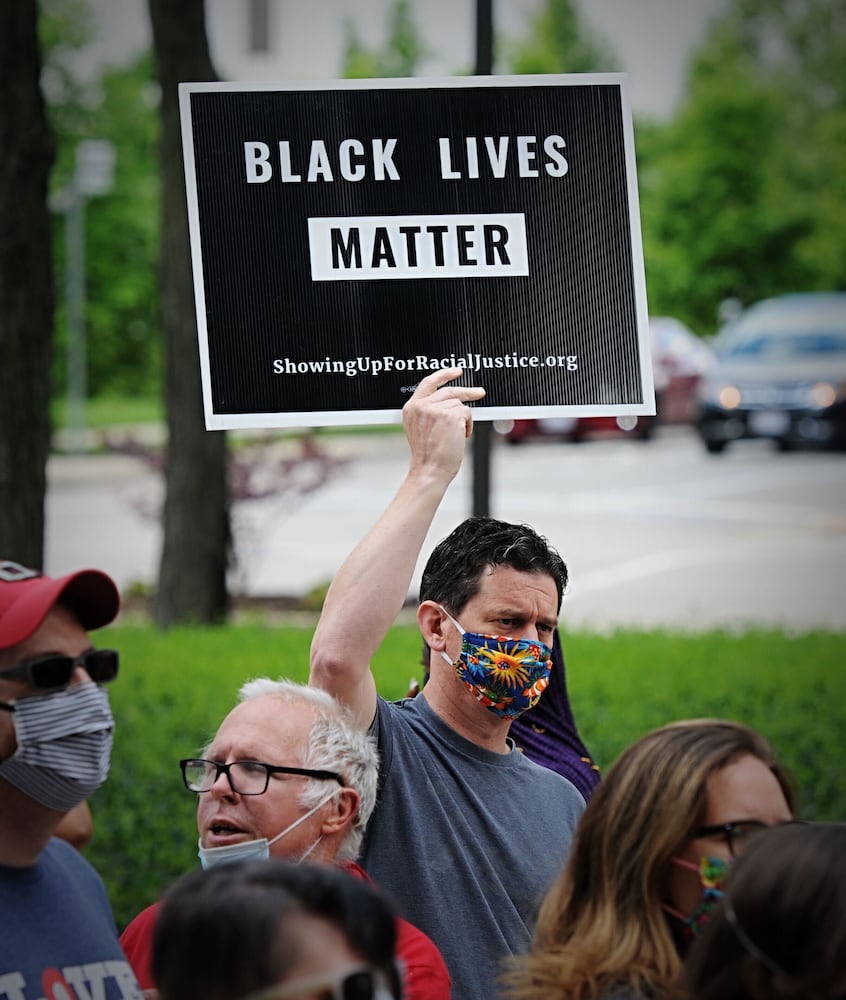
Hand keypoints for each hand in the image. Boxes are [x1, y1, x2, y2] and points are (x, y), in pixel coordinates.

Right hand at [402, 367, 485, 483]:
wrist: (430, 469)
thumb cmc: (428, 455)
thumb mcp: (420, 428)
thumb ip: (429, 411)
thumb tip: (451, 400)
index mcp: (411, 408)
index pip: (428, 382)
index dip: (444, 375)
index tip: (456, 372)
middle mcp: (421, 406)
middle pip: (449, 390)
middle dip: (467, 391)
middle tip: (478, 392)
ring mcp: (435, 408)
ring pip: (459, 404)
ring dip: (463, 419)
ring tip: (457, 434)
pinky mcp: (450, 414)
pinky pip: (467, 412)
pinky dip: (468, 425)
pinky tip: (460, 436)